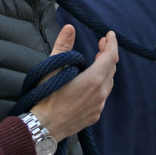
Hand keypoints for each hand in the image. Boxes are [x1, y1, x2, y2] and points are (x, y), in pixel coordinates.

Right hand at [30, 25, 117, 142]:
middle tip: (101, 43)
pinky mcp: (94, 115)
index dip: (112, 43)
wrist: (43, 127)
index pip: (111, 57)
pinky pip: (102, 96)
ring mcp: (98, 106)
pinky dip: (100, 84)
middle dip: (108, 54)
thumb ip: (63, 46)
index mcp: (93, 80)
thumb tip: (70, 27)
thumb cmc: (46, 96)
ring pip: (108, 83)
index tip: (109, 34)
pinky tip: (90, 82)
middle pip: (111, 69)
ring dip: (105, 69)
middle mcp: (100, 94)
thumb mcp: (53, 68)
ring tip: (97, 59)